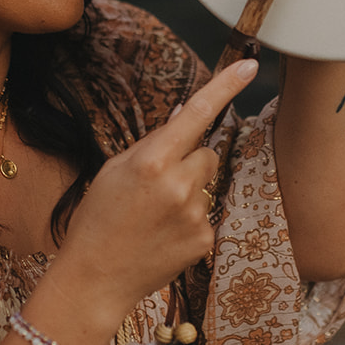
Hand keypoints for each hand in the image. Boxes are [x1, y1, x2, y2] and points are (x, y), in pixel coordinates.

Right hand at [50, 58, 257, 328]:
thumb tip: (187, 113)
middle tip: (155, 186)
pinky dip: (189, 220)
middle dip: (188, 161)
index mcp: (152, 161)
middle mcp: (179, 185)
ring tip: (153, 217)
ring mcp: (195, 214)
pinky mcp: (204, 239)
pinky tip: (162, 236)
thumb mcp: (114, 170)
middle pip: (206, 154)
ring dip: (187, 192)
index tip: (249, 65)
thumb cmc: (97, 220)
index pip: (198, 114)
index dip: (226, 86)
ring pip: (205, 185)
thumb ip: (153, 142)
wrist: (95, 279)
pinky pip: (205, 214)